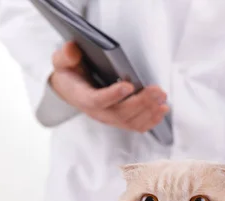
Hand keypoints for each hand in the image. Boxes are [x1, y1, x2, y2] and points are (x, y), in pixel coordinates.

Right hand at [49, 41, 169, 132]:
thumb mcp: (62, 61)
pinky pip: (137, 126)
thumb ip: (66, 55)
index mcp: (82, 97)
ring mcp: (110, 119)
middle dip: (141, 102)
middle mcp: (97, 112)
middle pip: (121, 113)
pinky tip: (162, 110)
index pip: (97, 100)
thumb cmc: (70, 74)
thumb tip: (72, 50)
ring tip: (162, 98)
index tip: (128, 86)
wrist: (71, 89)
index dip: (113, 95)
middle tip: (157, 91)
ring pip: (131, 121)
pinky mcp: (120, 121)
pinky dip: (152, 120)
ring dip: (150, 111)